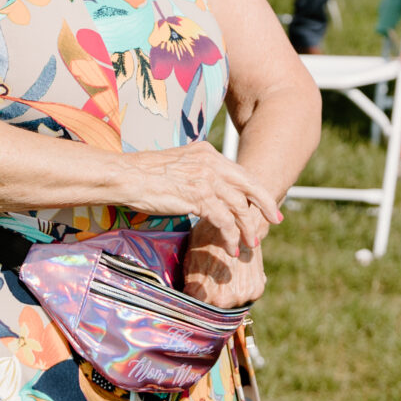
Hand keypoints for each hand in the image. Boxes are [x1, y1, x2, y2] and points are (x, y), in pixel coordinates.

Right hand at [123, 140, 281, 255]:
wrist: (125, 176)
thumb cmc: (145, 174)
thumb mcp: (178, 165)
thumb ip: (197, 171)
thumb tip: (209, 188)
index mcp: (207, 153)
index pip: (240, 173)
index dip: (256, 190)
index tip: (266, 204)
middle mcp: (211, 162)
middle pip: (248, 185)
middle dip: (264, 205)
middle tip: (274, 221)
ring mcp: (205, 178)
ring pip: (239, 206)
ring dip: (246, 228)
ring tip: (249, 245)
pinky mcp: (198, 196)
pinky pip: (224, 220)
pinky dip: (230, 236)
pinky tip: (231, 248)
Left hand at [182, 219, 265, 309]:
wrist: (240, 224)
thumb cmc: (210, 237)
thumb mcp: (190, 258)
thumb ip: (187, 281)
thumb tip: (183, 296)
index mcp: (203, 295)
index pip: (192, 311)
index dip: (189, 304)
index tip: (189, 298)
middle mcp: (224, 301)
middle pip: (212, 311)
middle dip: (208, 300)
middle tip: (207, 284)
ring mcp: (243, 297)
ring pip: (230, 306)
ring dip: (226, 296)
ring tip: (222, 277)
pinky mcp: (257, 291)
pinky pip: (245, 297)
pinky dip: (240, 289)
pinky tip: (235, 275)